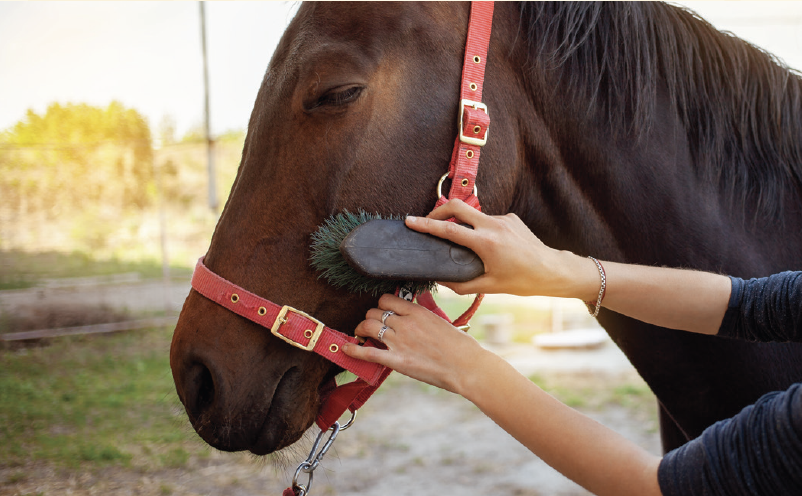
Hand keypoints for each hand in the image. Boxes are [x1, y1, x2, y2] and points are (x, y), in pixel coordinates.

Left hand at [342, 294, 488, 394]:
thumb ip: (425, 312)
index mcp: (417, 312)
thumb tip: (418, 302)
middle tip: (371, 325)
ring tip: (360, 334)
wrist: (466, 366)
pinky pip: (368, 352)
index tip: (381, 311)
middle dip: (370, 318)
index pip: (387, 300)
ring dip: (361, 329)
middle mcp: (405, 323)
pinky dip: (354, 349)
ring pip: (368, 326)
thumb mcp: (442, 321)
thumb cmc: (460, 346)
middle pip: (374, 312)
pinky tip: (347, 348)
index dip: (381, 305)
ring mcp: (399, 342)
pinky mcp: (396, 360)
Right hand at [405, 199, 592, 298]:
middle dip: (438, 210)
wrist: (552, 270)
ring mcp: (504, 219)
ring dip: (462, 222)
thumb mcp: (489, 286)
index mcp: (486, 243)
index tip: (410, 221)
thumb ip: (461, 284)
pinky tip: (487, 245)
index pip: (449, 229)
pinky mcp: (511, 218)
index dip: (426, 224)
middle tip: (427, 219)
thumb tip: (440, 280)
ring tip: (460, 240)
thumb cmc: (522, 281)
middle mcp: (494, 225)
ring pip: (473, 214)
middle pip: (457, 206)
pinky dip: (480, 228)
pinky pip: (488, 219)